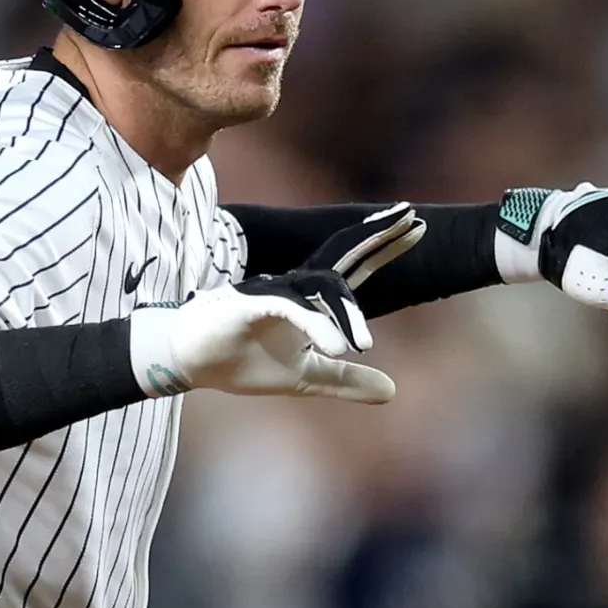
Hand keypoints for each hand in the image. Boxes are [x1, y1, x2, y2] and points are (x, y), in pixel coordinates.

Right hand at [130, 203, 425, 401]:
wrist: (191, 362)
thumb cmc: (243, 362)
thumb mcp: (305, 378)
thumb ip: (346, 382)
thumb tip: (392, 391)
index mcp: (309, 300)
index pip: (355, 267)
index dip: (384, 247)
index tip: (417, 225)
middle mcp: (294, 287)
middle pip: (343, 256)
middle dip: (378, 237)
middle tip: (415, 216)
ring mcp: (272, 293)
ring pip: (319, 290)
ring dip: (347, 312)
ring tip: (364, 345)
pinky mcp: (248, 305)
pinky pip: (289, 310)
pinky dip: (314, 325)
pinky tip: (338, 346)